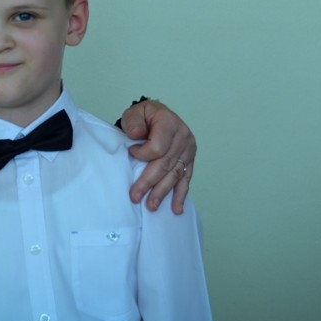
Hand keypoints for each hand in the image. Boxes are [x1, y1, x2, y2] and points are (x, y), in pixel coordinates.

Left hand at [119, 99, 195, 213]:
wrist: (157, 115)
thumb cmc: (145, 116)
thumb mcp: (135, 113)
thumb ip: (134, 122)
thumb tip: (136, 135)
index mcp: (169, 123)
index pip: (157, 147)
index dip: (142, 154)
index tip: (131, 152)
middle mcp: (182, 136)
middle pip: (166, 164)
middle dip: (149, 182)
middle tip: (135, 196)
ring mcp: (188, 149)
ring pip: (175, 174)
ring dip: (162, 192)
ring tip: (151, 206)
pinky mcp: (190, 160)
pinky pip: (186, 178)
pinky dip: (181, 194)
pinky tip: (176, 208)